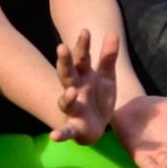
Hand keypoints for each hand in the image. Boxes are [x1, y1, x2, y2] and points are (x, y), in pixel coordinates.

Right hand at [49, 29, 117, 144]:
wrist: (96, 125)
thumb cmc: (98, 96)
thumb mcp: (107, 76)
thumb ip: (108, 56)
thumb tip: (112, 32)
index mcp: (83, 75)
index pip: (82, 57)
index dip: (83, 44)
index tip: (85, 30)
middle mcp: (75, 89)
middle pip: (67, 74)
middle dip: (64, 62)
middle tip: (61, 48)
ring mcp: (73, 109)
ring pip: (65, 102)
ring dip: (66, 98)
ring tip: (70, 92)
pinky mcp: (75, 127)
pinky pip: (66, 130)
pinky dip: (60, 134)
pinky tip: (54, 136)